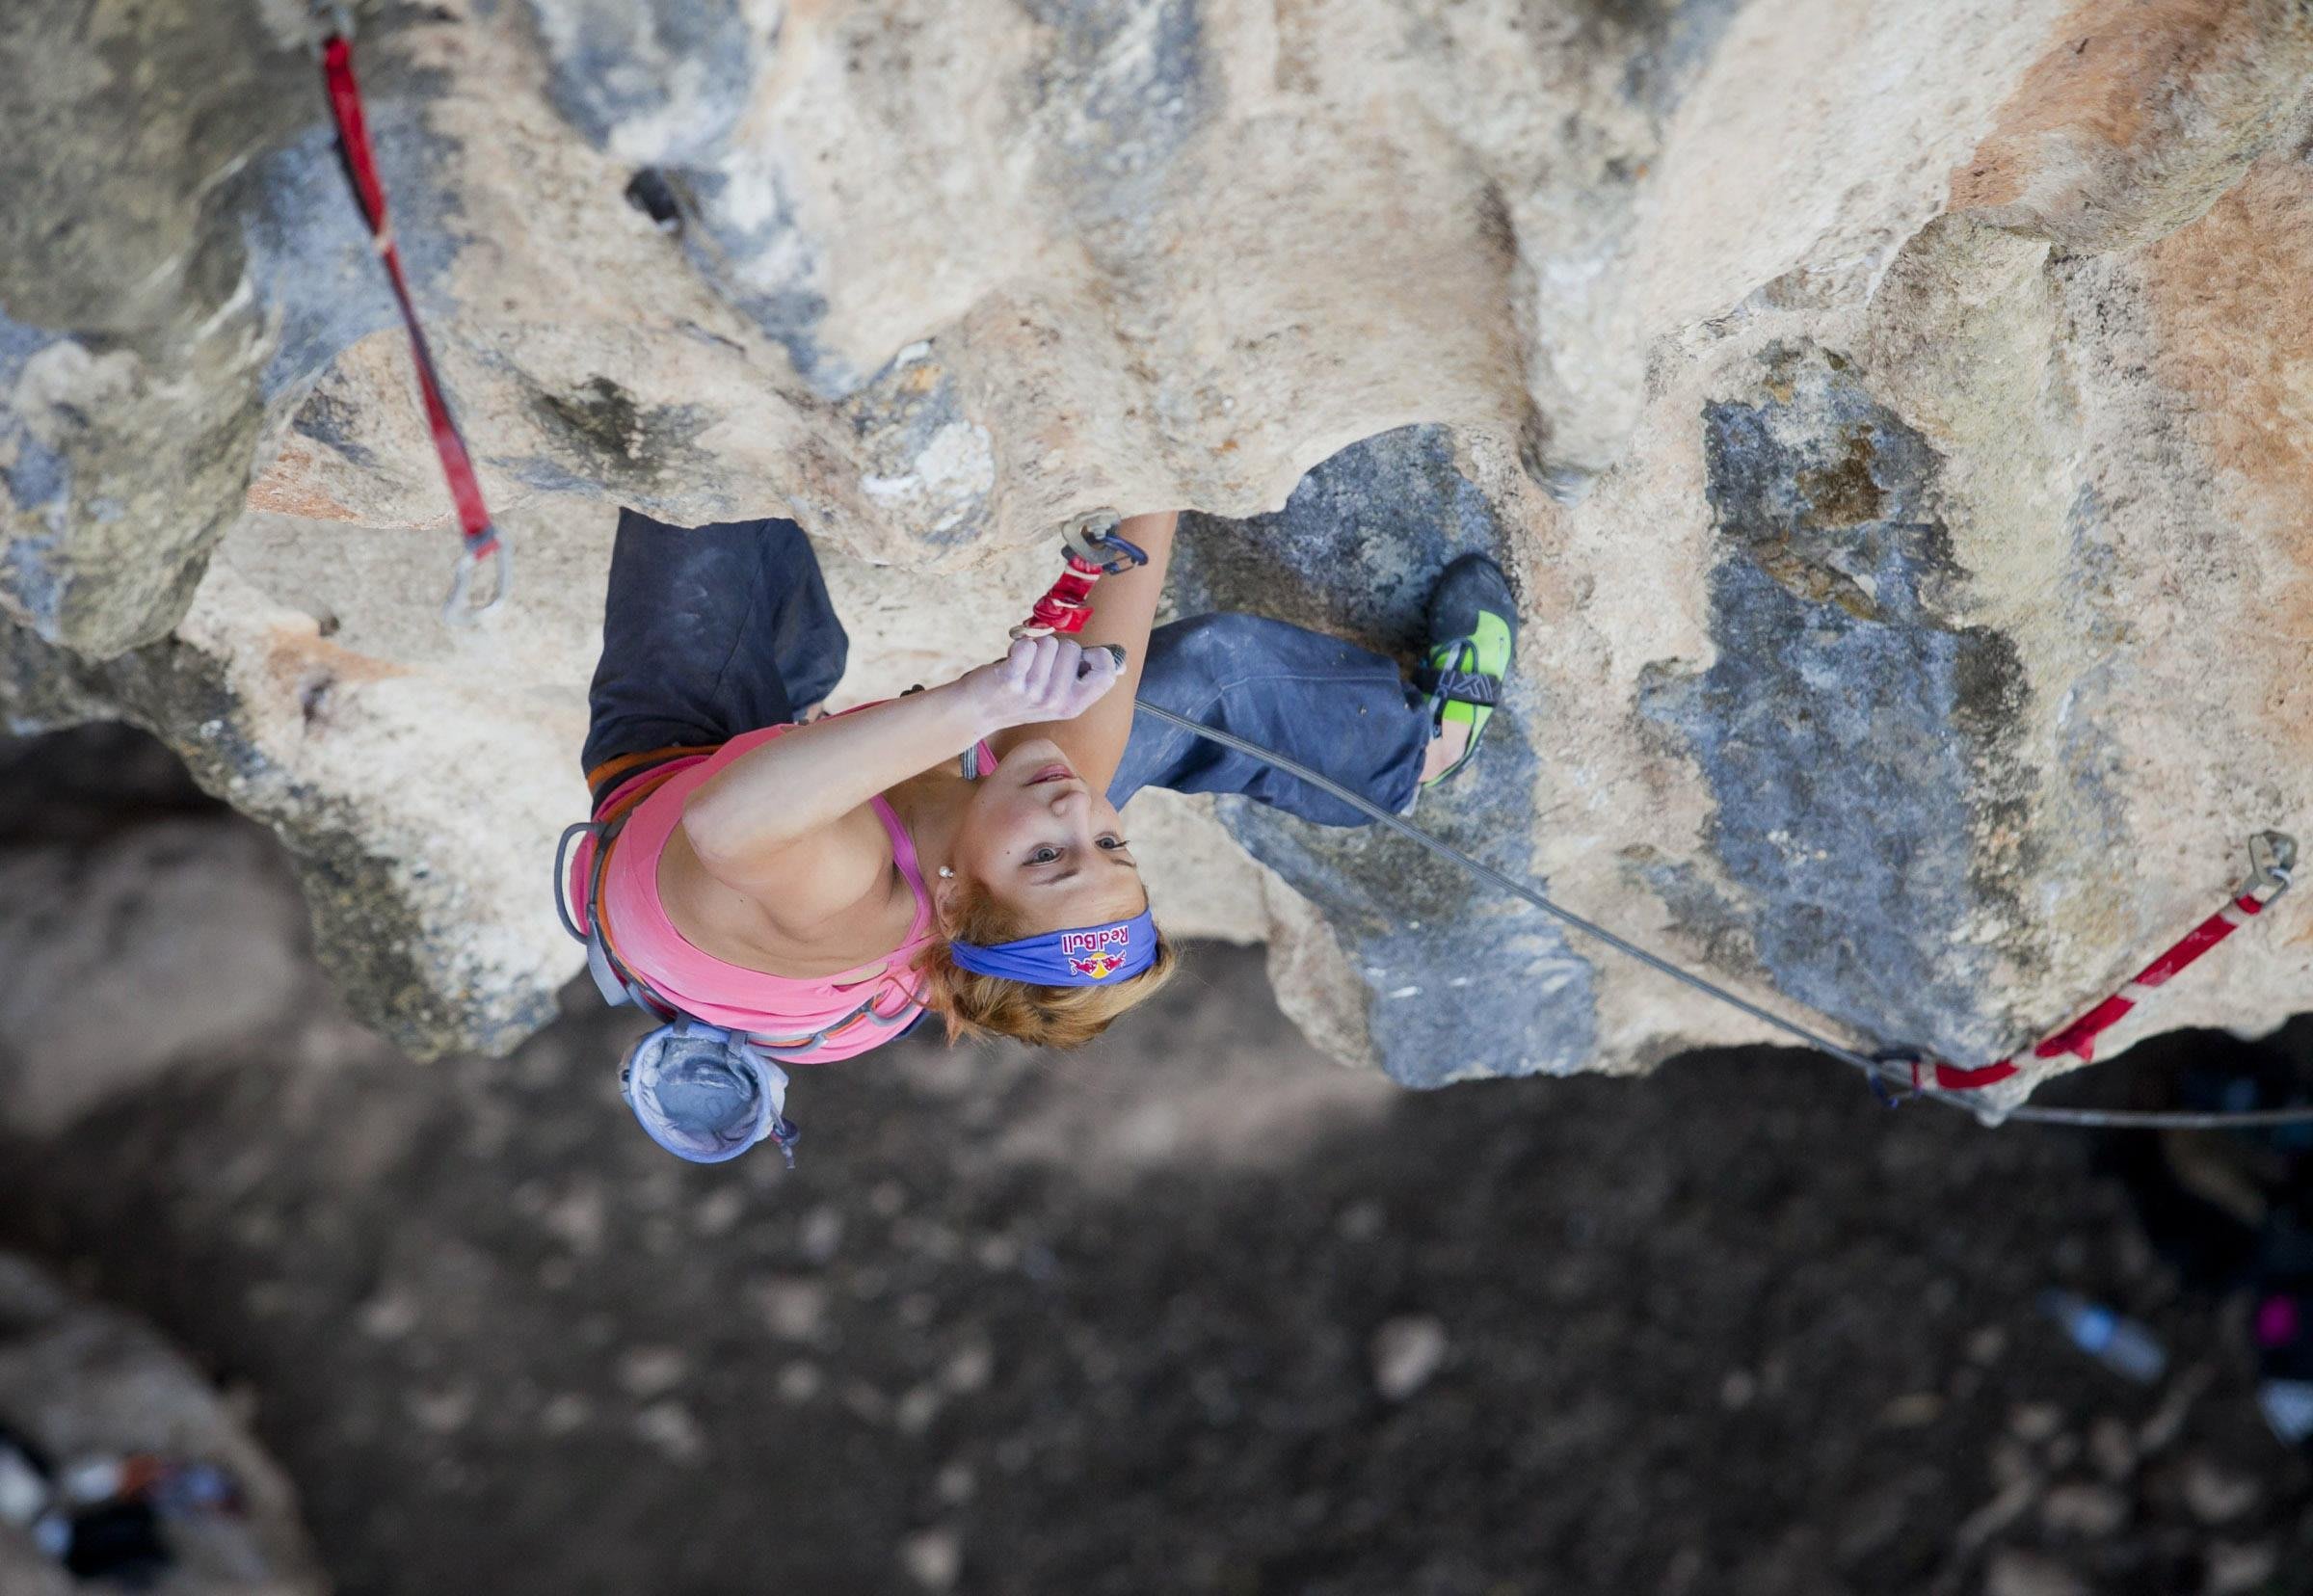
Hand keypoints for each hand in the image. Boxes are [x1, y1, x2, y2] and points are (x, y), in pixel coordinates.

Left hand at [959, 635, 1120, 730]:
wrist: (976, 711)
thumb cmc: (1020, 695)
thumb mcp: (1058, 696)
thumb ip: (1084, 679)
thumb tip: (1120, 665)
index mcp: (1074, 706)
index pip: (1107, 675)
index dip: (1100, 656)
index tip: (1083, 654)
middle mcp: (1058, 702)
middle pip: (1073, 649)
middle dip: (1055, 648)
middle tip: (1037, 666)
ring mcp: (1035, 692)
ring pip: (1049, 644)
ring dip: (1034, 647)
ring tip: (1022, 665)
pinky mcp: (1013, 680)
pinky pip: (1027, 645)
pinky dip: (1018, 645)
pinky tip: (1010, 661)